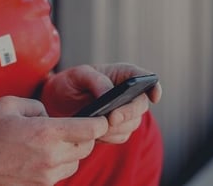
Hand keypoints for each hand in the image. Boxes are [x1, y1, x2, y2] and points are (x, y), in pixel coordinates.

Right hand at [0, 96, 108, 185]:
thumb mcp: (11, 104)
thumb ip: (38, 105)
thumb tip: (51, 115)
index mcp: (46, 132)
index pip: (91, 129)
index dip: (101, 121)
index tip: (101, 116)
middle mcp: (51, 156)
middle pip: (88, 146)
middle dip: (85, 135)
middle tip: (71, 126)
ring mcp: (47, 175)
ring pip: (76, 161)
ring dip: (72, 150)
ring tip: (53, 141)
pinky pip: (62, 172)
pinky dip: (60, 162)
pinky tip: (43, 153)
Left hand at [40, 63, 161, 143]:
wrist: (58, 103)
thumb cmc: (70, 84)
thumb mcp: (78, 75)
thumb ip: (95, 80)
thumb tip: (109, 94)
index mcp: (123, 75)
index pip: (146, 78)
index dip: (154, 87)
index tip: (154, 96)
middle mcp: (129, 94)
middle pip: (140, 105)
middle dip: (128, 113)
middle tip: (112, 118)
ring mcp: (125, 113)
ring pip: (132, 124)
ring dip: (116, 128)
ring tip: (96, 126)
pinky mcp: (118, 129)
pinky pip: (120, 136)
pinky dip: (109, 137)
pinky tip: (95, 132)